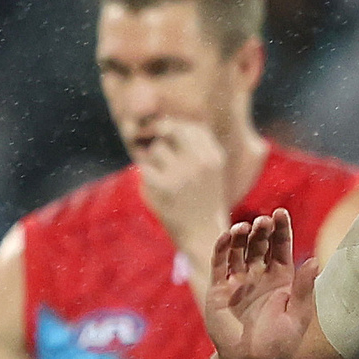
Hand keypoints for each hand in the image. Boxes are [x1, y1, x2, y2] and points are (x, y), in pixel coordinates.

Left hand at [133, 116, 229, 268]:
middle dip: (164, 140)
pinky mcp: (162, 187)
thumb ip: (194, 144)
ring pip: (156, 149)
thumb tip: (163, 121)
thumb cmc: (203, 199)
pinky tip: (158, 191)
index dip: (178, 132)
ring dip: (155, 161)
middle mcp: (200, 162)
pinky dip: (147, 178)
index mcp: (214, 156)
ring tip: (166, 179)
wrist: (203, 236)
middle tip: (164, 159)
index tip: (177, 148)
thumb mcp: (209, 169)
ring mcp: (181, 174)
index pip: (191, 126)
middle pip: (171, 130)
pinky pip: (144, 168)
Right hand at [204, 207, 316, 358]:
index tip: (280, 212)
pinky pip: (219, 264)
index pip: (281, 246)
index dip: (281, 229)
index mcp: (282, 279)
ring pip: (239, 250)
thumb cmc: (279, 345)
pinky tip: (225, 237)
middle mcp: (260, 276)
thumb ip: (304, 289)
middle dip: (261, 231)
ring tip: (244, 228)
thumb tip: (315, 260)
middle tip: (263, 222)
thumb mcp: (297, 317)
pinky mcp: (219, 290)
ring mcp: (238, 282)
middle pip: (260, 244)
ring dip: (241, 236)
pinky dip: (221, 249)